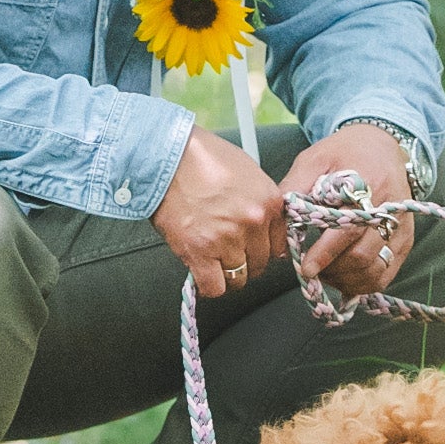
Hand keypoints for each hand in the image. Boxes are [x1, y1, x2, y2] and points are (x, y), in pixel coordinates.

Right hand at [154, 123, 289, 302]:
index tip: (250, 248)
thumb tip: (263, 227)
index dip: (261, 248)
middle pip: (259, 264)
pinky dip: (208, 285)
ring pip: (238, 278)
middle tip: (226, 250)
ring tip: (211, 258)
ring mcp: (227, 238)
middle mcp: (253, 222)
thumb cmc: (201, 157)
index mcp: (268, 202)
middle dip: (244, 260)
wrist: (166, 155)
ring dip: (225, 273)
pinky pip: (214, 287)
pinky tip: (201, 271)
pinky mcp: (199, 251)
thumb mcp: (247, 172)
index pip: (278, 246)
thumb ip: (260, 203)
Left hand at [287, 123, 416, 297]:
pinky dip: (363, 283)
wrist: (381, 145)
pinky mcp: (405, 240)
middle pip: (361, 256)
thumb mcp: (314, 160)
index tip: (306, 268)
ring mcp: (400, 228)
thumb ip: (294, 187)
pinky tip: (344, 276)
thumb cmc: (343, 153)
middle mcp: (389, 210)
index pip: (347, 230)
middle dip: (332, 270)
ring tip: (326, 271)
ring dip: (346, 279)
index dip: (325, 253)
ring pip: (374, 270)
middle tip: (311, 268)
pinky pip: (386, 275)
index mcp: (366, 186)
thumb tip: (277, 223)